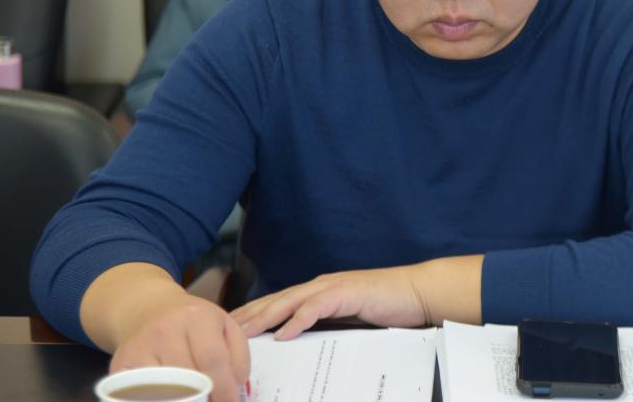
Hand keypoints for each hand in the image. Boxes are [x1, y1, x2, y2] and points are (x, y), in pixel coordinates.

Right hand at [110, 293, 249, 401]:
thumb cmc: (193, 321)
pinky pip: (139, 393)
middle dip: (203, 398)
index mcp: (197, 317)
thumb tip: (235, 386)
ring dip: (181, 400)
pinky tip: (168, 397)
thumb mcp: (224, 324)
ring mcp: (140, 346)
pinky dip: (156, 398)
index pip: (212, 360)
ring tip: (192, 399)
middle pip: (187, 378)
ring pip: (164, 389)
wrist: (149, 308)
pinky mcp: (121, 364)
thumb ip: (238, 354)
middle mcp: (165, 329)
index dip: (223, 389)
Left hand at [230, 254, 483, 339]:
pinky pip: (317, 307)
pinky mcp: (346, 293)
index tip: (224, 330)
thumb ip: (324, 327)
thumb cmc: (384, 308)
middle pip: (273, 301)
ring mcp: (331, 288)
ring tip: (240, 333)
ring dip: (263, 318)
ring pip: (288, 302)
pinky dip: (298, 320)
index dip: (250, 316)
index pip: (275, 305)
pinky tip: (284, 334)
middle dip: (245, 316)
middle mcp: (318, 287)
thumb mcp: (347, 321)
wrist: (416, 292)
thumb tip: (298, 346)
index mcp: (315, 294)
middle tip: (216, 330)